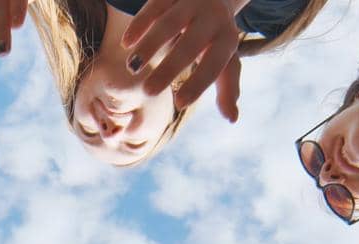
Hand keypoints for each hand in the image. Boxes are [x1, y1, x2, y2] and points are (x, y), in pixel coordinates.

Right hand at [122, 0, 242, 117]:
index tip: (180, 104)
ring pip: (169, 23)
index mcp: (227, 39)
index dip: (198, 84)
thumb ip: (228, 88)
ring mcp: (192, 2)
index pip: (214, 65)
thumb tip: (232, 118)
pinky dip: (140, 24)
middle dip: (169, 68)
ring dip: (149, 46)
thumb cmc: (216, 37)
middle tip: (149, 92)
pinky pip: (154, 6)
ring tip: (133, 68)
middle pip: (190, 45)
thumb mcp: (226, 59)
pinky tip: (126, 43)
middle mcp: (212, 18)